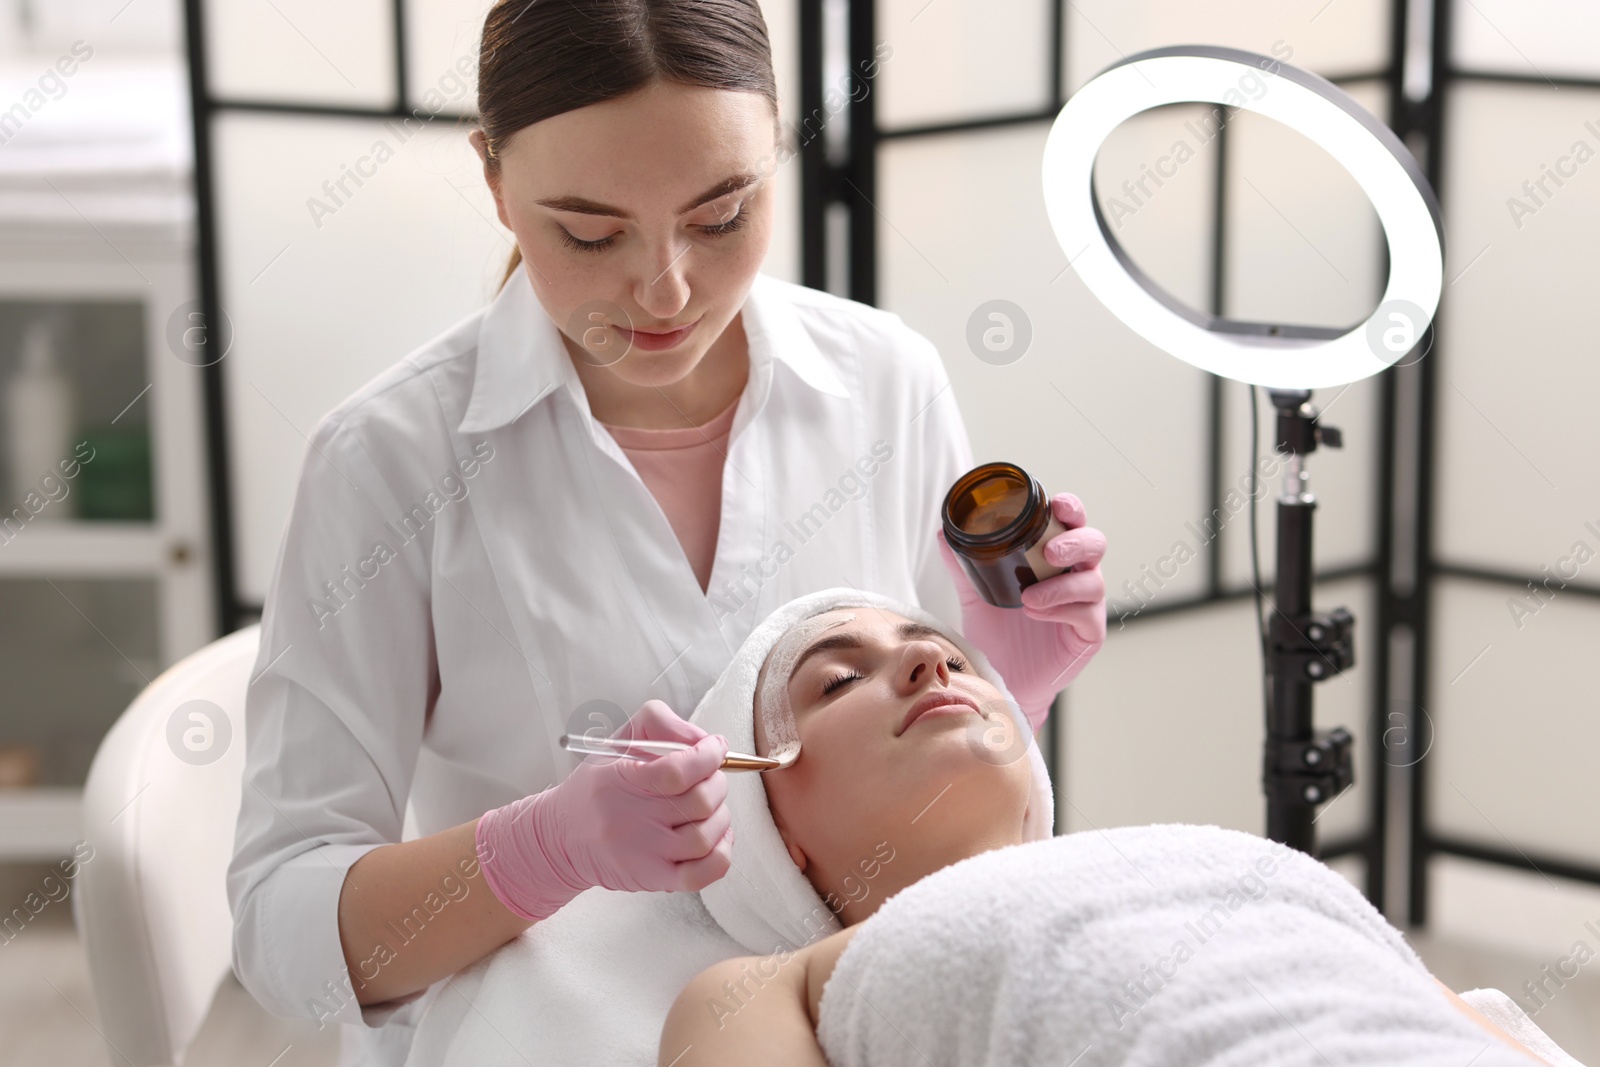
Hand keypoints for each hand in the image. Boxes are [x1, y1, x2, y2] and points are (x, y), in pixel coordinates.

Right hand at [475, 700, 733, 921]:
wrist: (560, 840)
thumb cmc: (596, 788)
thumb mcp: (618, 741)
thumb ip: (660, 724)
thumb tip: (704, 740)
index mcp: (621, 781)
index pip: (677, 772)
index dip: (708, 756)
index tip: (715, 747)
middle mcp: (632, 820)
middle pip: (699, 803)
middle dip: (717, 782)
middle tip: (711, 777)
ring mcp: (645, 855)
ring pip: (704, 838)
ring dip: (720, 817)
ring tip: (710, 807)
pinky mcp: (654, 879)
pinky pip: (701, 874)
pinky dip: (720, 852)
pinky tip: (714, 836)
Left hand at [937, 492, 1107, 731]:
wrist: (1000, 679)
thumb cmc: (996, 634)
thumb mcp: (976, 594)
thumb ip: (964, 564)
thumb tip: (943, 532)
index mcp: (1053, 558)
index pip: (1071, 524)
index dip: (1071, 508)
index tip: (1056, 504)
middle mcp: (1074, 576)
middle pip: (1095, 544)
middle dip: (1077, 541)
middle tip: (1051, 551)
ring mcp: (1086, 605)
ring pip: (1093, 580)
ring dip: (1061, 585)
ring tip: (1027, 597)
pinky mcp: (1089, 634)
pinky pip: (1087, 615)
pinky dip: (1060, 609)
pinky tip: (1034, 613)